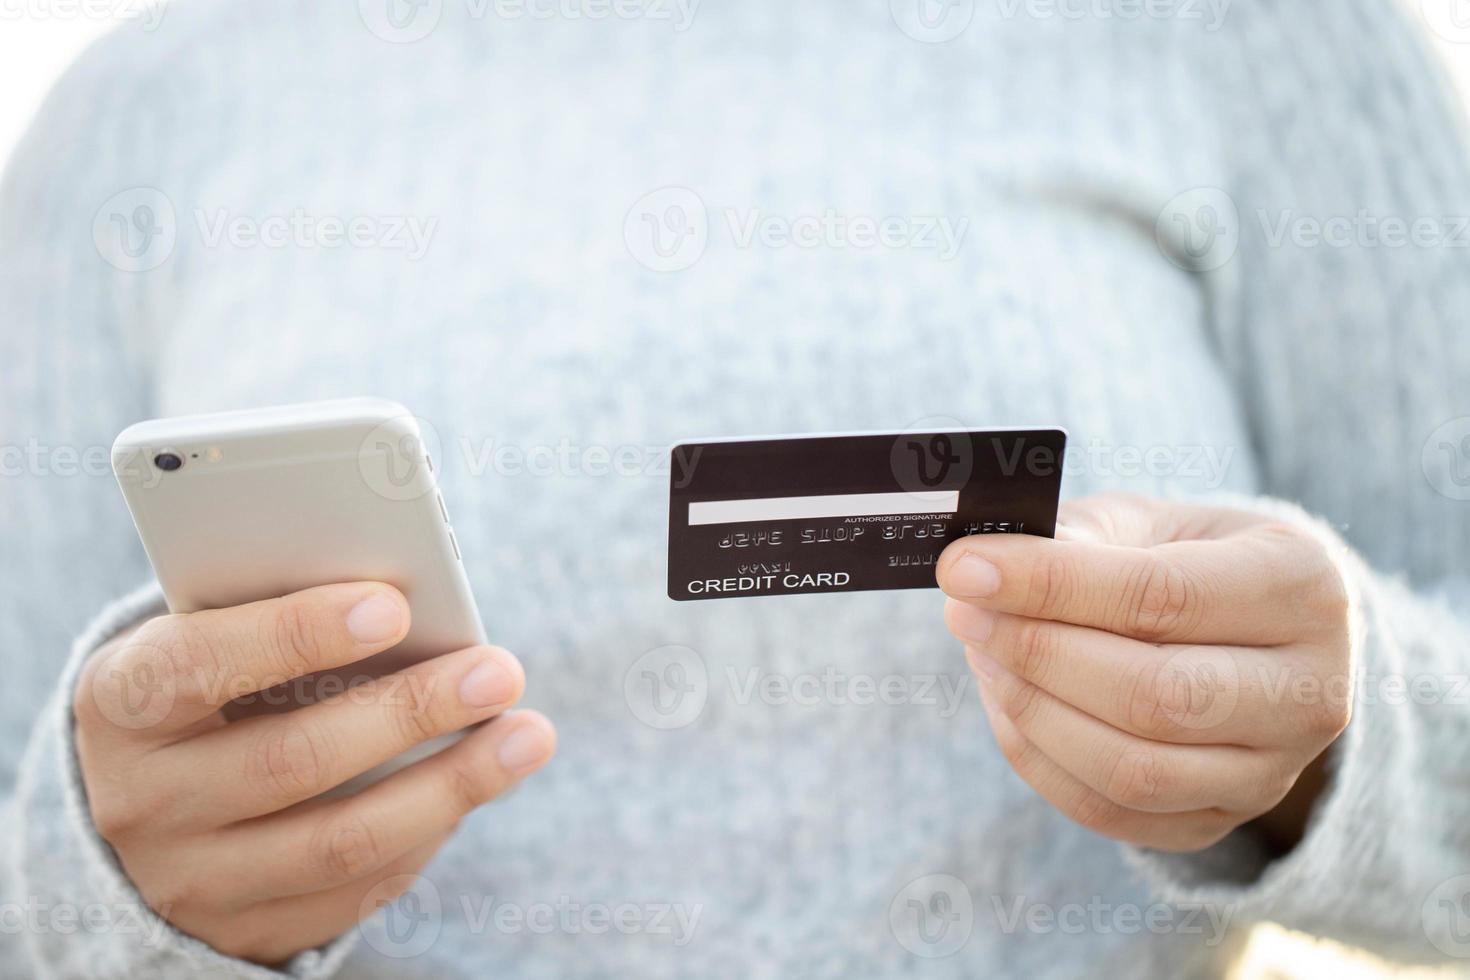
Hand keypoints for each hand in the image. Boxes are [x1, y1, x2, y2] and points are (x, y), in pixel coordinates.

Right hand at [74, 582, 556, 963]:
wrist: (141, 806)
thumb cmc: (204, 688)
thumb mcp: (206, 640)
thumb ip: (277, 619)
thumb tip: (411, 605)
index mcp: (120, 702)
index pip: (197, 665)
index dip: (295, 633)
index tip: (392, 605)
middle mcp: (143, 801)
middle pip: (293, 759)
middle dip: (411, 711)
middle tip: (499, 671)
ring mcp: (192, 879)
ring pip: (341, 840)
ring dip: (452, 784)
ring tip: (527, 735)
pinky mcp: (245, 931)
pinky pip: (356, 888)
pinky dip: (429, 832)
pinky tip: (476, 786)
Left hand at [938, 494, 1351, 852]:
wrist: (1251, 630)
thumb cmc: (1186, 559)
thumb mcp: (1145, 523)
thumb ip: (1075, 540)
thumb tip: (979, 568)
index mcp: (1302, 586)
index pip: (1162, 597)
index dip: (1051, 585)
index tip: (966, 568)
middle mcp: (1309, 690)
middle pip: (1154, 696)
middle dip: (1037, 653)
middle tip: (964, 612)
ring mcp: (1273, 771)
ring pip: (1131, 768)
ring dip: (1031, 710)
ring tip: (983, 653)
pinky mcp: (1221, 819)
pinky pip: (1111, 812)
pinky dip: (1039, 758)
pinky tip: (1006, 700)